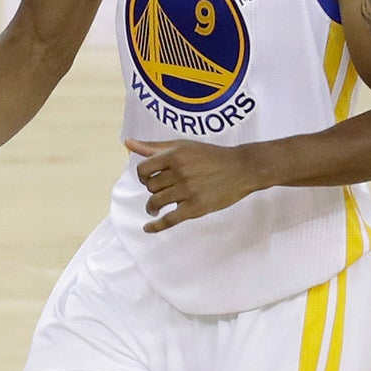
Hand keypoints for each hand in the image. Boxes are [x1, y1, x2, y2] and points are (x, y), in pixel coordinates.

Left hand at [125, 139, 265, 232]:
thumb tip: (128, 143)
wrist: (242, 168)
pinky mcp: (196, 208)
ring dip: (152, 207)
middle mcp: (179, 172)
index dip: (142, 176)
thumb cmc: (210, 156)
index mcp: (174, 155)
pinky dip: (156, 226)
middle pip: (150, 187)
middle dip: (153, 189)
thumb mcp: (182, 146)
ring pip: (156, 202)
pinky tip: (148, 227)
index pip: (143, 169)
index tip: (148, 179)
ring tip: (154, 208)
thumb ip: (153, 147)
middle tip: (162, 190)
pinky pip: (169, 220)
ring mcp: (187, 191)